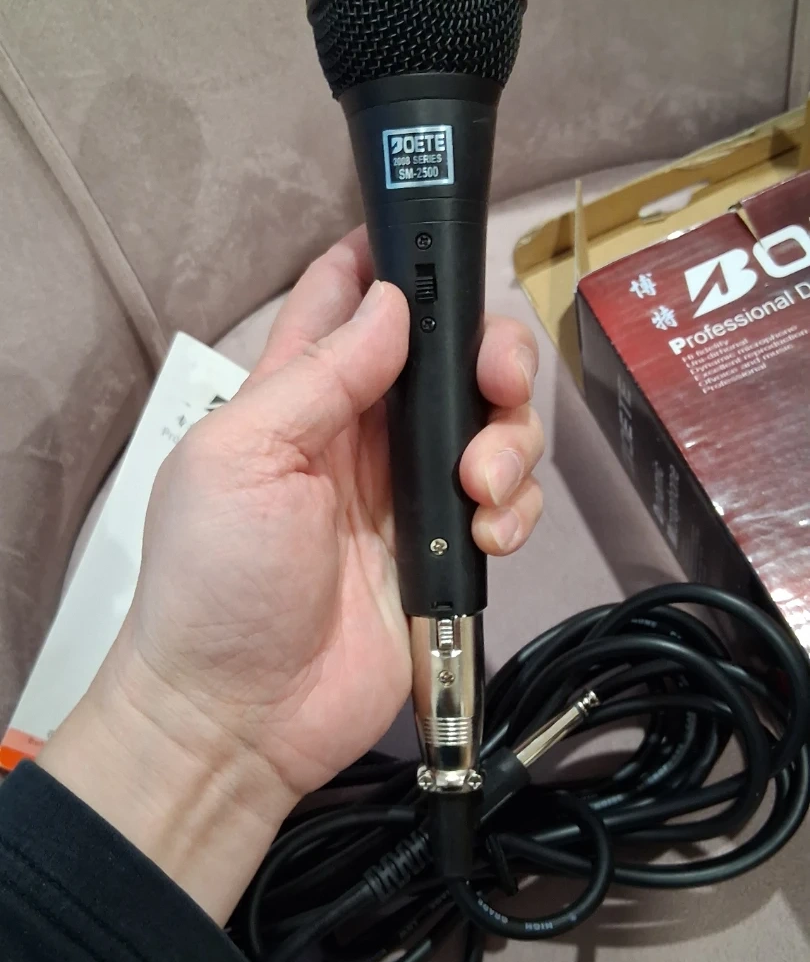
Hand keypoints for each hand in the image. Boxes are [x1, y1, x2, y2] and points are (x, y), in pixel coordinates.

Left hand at [41, 229, 543, 920]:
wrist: (240, 718)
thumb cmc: (215, 583)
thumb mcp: (242, 458)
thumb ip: (319, 376)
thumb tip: (392, 302)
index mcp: (299, 392)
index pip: (351, 296)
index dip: (396, 257)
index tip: (442, 244)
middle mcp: (364, 432)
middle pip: (453, 354)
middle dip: (492, 354)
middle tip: (496, 383)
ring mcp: (412, 493)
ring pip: (496, 424)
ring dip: (511, 441)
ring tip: (480, 488)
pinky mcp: (449, 554)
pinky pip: (511, 504)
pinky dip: (517, 510)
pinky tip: (488, 538)